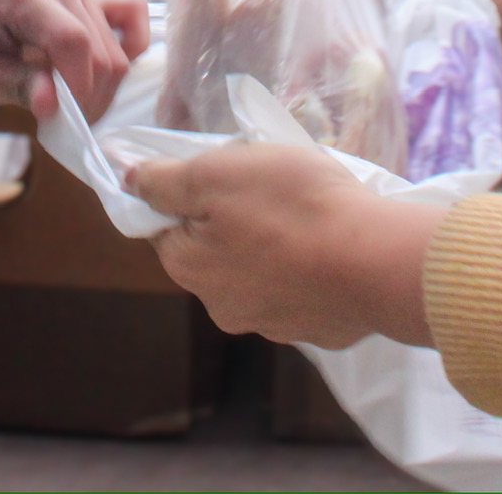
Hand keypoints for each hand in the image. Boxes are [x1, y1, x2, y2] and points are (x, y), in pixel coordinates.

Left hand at [0, 0, 150, 120]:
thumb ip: (11, 85)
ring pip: (118, 51)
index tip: (58, 121)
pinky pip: (131, 17)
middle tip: (55, 120)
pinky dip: (126, 50)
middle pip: (102, 54)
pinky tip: (95, 74)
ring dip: (99, 88)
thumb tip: (52, 105)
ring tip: (62, 100)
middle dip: (86, 99)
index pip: (72, 41)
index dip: (76, 90)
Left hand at [131, 143, 445, 347]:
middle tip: (267, 188)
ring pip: (256, 273)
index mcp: (189, 267)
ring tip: (304, 213)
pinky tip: (328, 246)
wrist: (376, 261)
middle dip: (231, 221)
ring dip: (269, 247)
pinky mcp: (316, 329)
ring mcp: (272, 324)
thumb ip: (164, 179)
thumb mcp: (216, 172)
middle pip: (211, 252)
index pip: (166, 227)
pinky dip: (306, 269)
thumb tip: (126, 180)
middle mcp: (221, 307)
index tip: (221, 174)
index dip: (187, 194)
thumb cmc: (290, 206)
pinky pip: (299, 290)